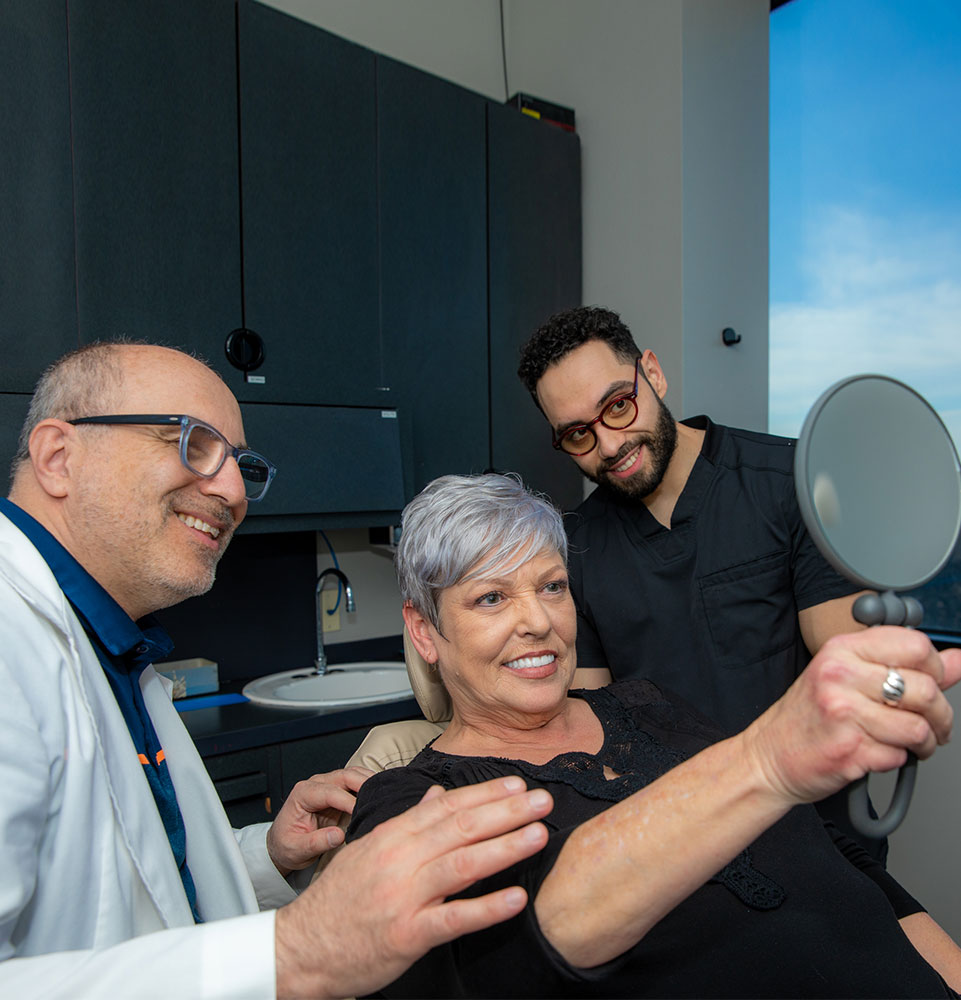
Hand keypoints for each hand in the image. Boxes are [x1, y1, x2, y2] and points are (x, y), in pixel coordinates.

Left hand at [267, 766, 372, 874]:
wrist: (282, 844)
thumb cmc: (286, 845)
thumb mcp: (296, 849)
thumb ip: (316, 842)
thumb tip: (338, 836)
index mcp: (302, 793)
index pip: (330, 792)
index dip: (348, 801)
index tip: (361, 813)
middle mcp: (315, 784)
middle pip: (344, 776)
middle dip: (364, 784)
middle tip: (381, 796)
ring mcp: (327, 785)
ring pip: (353, 774)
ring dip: (370, 781)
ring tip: (386, 793)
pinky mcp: (338, 791)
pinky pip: (356, 782)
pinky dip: (369, 784)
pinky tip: (381, 792)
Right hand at [274, 775, 552, 998]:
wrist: (302, 948)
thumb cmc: (338, 900)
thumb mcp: (368, 850)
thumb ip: (407, 822)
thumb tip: (438, 794)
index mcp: (392, 837)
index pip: (447, 806)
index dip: (485, 794)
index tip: (517, 784)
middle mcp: (399, 860)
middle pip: (460, 828)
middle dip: (506, 811)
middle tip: (542, 800)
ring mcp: (404, 897)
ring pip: (461, 865)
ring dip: (504, 847)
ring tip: (538, 835)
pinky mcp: (406, 935)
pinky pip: (453, 919)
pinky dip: (486, 908)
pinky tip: (516, 899)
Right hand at [746, 627, 960, 805]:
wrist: (771, 755)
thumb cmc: (809, 716)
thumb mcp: (850, 678)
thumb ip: (905, 667)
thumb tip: (958, 660)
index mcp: (842, 651)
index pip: (915, 645)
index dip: (937, 668)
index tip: (934, 683)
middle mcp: (841, 675)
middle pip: (925, 689)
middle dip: (941, 716)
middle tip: (933, 726)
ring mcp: (843, 712)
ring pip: (918, 727)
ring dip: (924, 744)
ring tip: (909, 743)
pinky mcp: (849, 748)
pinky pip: (899, 755)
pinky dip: (897, 760)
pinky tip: (879, 753)